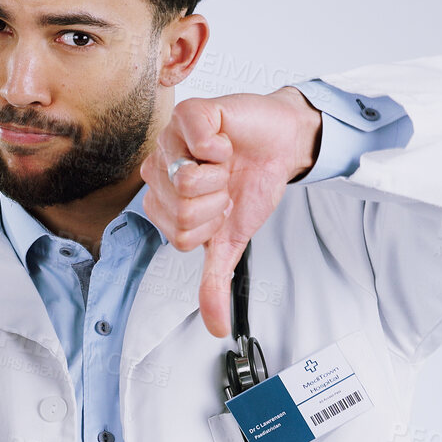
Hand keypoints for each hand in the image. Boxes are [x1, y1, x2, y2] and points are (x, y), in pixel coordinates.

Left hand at [141, 85, 321, 337]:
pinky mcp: (192, 113)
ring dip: (220, 175)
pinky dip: (220, 146)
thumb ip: (216, 280)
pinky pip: (194, 137)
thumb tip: (217, 328)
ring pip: (185, 179)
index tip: (221, 208)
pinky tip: (224, 142)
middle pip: (180, 209)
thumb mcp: (232, 239)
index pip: (179, 234)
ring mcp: (171, 139)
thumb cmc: (251, 185)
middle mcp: (160, 169)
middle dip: (217, 201)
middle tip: (226, 184)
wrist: (281, 147)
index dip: (211, 225)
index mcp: (162, 200)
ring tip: (225, 163)